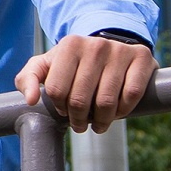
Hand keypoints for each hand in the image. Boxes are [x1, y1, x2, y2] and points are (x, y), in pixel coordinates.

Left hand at [15, 34, 156, 132]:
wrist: (110, 47)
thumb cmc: (72, 63)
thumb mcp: (46, 66)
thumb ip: (29, 79)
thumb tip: (31, 101)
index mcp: (69, 45)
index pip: (57, 90)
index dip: (59, 107)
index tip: (63, 110)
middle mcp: (95, 45)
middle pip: (80, 99)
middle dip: (78, 119)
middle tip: (79, 125)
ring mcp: (120, 51)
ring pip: (106, 102)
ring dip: (100, 120)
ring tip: (97, 124)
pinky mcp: (141, 58)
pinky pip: (131, 96)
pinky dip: (123, 111)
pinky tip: (116, 113)